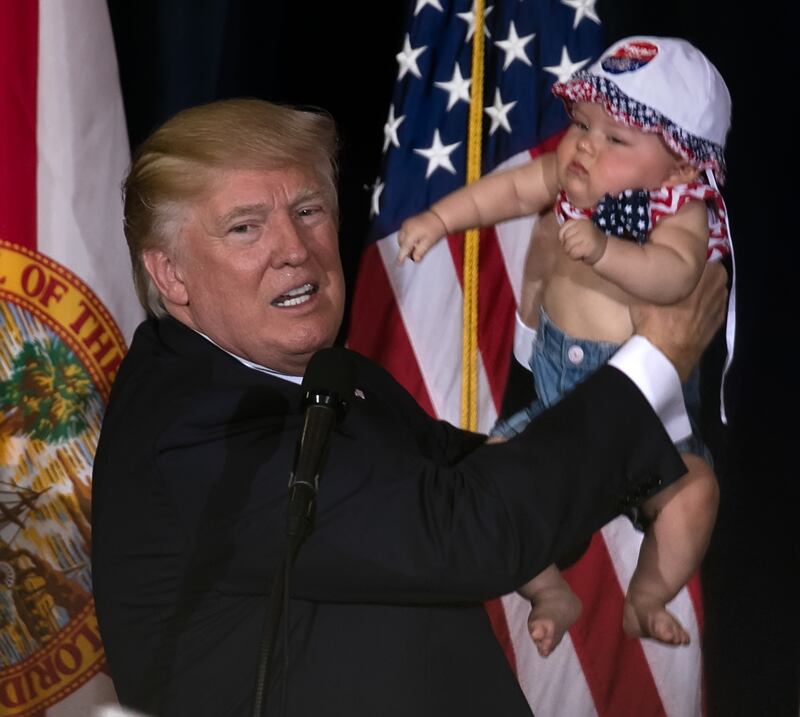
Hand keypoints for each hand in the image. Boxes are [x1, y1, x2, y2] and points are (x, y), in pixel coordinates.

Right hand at [396, 210, 447, 263]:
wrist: (438, 216)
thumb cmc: (434, 230)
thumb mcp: (429, 243)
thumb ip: (420, 252)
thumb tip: (414, 259)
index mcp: (411, 234)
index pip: (404, 248)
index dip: (401, 257)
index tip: (399, 264)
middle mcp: (405, 228)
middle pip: (401, 244)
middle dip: (406, 250)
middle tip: (414, 254)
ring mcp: (405, 224)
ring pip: (401, 239)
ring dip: (405, 244)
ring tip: (415, 246)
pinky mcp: (406, 222)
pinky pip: (403, 233)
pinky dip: (406, 238)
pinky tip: (414, 239)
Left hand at [558, 218, 606, 264]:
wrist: (604, 250)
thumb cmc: (588, 242)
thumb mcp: (579, 232)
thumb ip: (569, 231)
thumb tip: (560, 238)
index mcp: (580, 221)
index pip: (563, 228)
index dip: (563, 237)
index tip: (569, 241)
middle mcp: (584, 226)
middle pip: (565, 237)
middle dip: (567, 245)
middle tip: (575, 247)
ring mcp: (587, 235)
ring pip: (568, 246)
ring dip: (570, 252)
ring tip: (579, 251)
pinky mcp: (588, 246)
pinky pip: (573, 253)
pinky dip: (575, 257)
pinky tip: (581, 255)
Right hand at [630, 262, 727, 380]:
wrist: (664, 353)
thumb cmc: (655, 319)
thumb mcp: (647, 290)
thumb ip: (653, 273)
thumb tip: (648, 264)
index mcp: (705, 272)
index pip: (700, 254)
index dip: (686, 258)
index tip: (674, 263)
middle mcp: (718, 286)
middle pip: (709, 271)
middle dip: (697, 274)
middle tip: (678, 280)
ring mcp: (721, 305)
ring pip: (712, 289)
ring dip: (702, 290)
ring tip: (683, 296)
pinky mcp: (718, 321)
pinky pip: (712, 306)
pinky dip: (704, 306)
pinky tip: (688, 313)